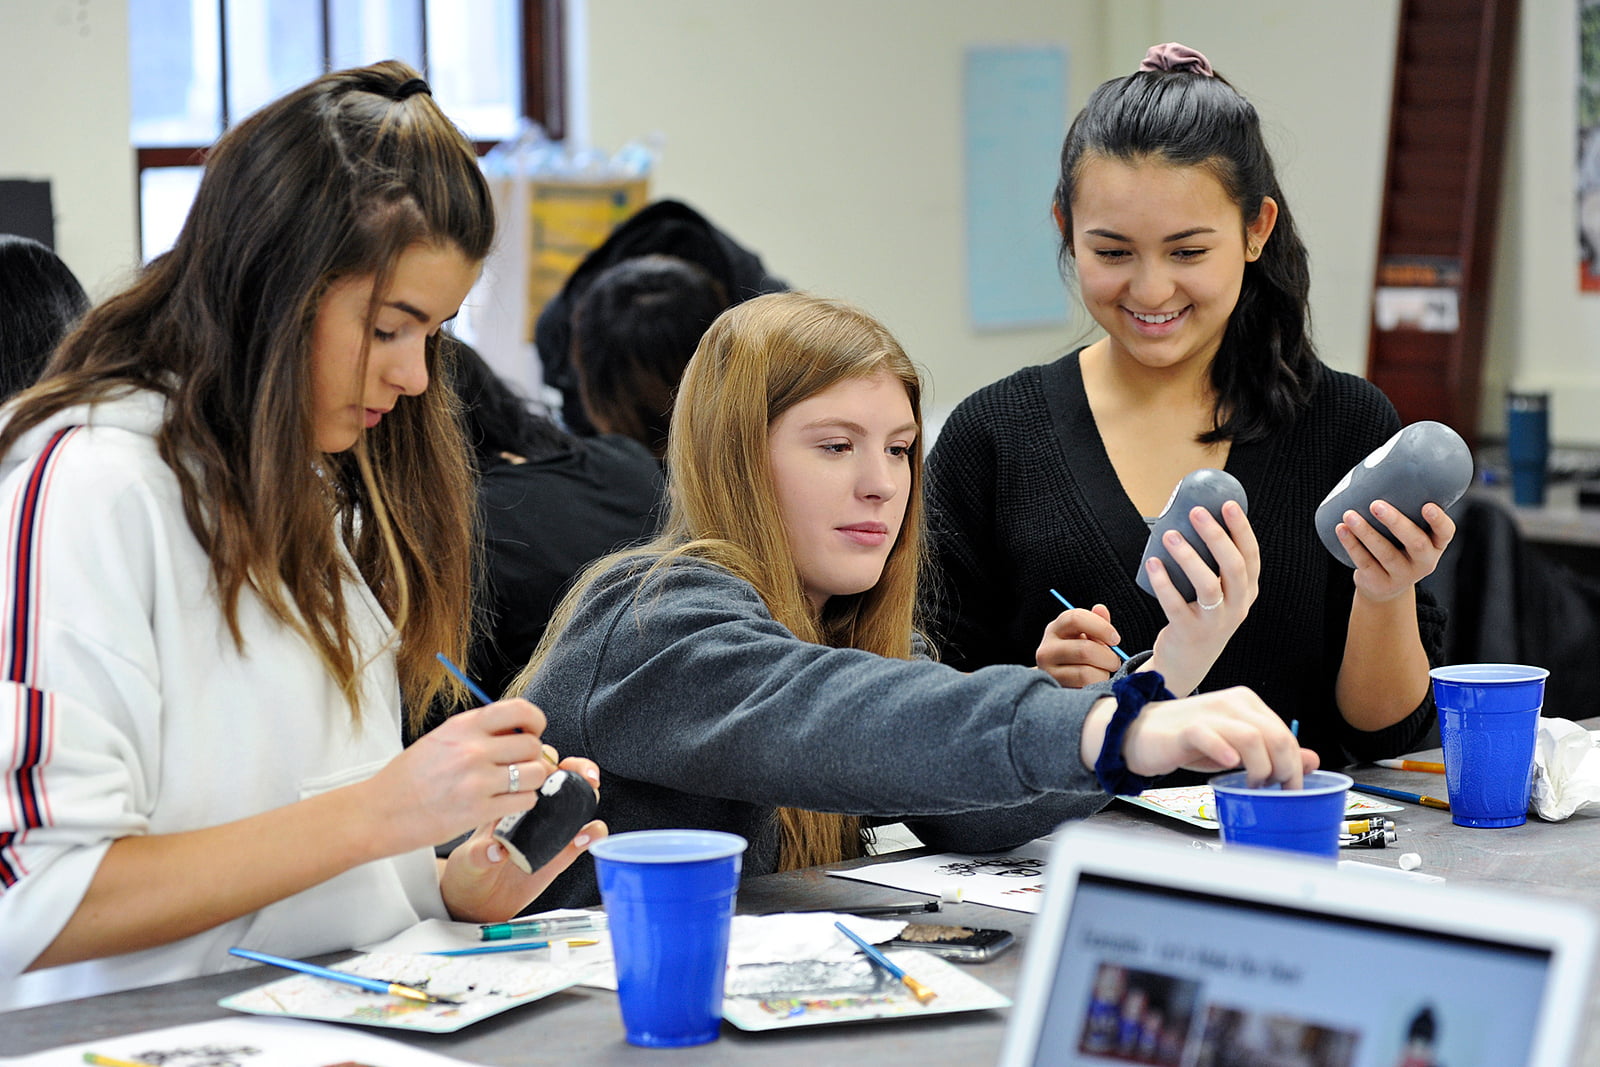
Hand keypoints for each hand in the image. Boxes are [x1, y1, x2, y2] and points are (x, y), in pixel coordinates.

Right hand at [359, 700, 556, 857]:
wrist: (377, 813)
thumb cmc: (406, 779)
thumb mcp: (440, 740)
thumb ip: (477, 733)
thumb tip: (516, 731)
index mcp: (463, 727)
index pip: (519, 710)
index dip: (535, 721)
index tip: (533, 732)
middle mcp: (473, 750)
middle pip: (533, 745)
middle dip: (533, 757)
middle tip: (522, 766)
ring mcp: (476, 781)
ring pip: (534, 774)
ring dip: (531, 782)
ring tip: (515, 787)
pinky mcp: (478, 811)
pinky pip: (524, 802)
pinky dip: (522, 804)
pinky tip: (506, 804)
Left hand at [440, 757, 605, 922]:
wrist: (478, 901)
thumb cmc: (468, 871)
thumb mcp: (468, 861)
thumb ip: (480, 854)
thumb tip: (494, 851)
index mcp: (510, 800)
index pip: (530, 767)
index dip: (543, 762)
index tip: (545, 771)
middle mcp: (535, 809)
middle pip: (563, 775)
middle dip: (578, 769)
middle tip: (586, 776)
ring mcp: (552, 829)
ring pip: (580, 800)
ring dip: (590, 794)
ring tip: (590, 799)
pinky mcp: (564, 851)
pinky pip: (586, 835)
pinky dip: (593, 832)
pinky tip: (586, 837)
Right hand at [1036, 603, 1123, 686]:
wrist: (1059, 680)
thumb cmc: (1078, 655)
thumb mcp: (1087, 636)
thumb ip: (1096, 623)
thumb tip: (1101, 609)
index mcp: (1056, 628)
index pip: (1075, 618)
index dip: (1101, 627)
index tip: (1115, 639)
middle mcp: (1047, 648)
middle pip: (1085, 649)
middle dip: (1108, 657)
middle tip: (1114, 661)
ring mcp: (1048, 670)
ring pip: (1086, 672)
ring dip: (1103, 673)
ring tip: (1102, 672)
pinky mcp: (1055, 687)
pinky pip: (1085, 686)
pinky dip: (1097, 684)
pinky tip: (1094, 682)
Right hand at [1121, 686, 1317, 787]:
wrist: (1140, 734)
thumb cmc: (1188, 743)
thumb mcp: (1236, 749)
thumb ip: (1272, 753)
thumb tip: (1311, 760)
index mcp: (1246, 704)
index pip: (1285, 733)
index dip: (1294, 765)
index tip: (1289, 787)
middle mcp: (1231, 704)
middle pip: (1275, 736)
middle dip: (1283, 770)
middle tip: (1275, 790)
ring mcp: (1209, 713)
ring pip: (1252, 737)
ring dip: (1260, 768)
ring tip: (1251, 785)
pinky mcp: (1187, 728)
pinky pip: (1211, 736)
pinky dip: (1225, 753)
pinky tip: (1228, 766)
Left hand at [1144, 501, 1258, 694]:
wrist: (1188, 662)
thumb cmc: (1201, 617)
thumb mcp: (1220, 594)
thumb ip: (1214, 566)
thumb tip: (1194, 519)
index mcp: (1246, 592)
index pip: (1251, 556)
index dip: (1242, 529)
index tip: (1227, 505)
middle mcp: (1236, 607)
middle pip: (1234, 567)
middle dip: (1217, 536)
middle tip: (1197, 513)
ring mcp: (1214, 622)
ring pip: (1208, 586)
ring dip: (1189, 557)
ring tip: (1170, 536)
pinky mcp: (1189, 632)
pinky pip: (1176, 604)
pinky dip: (1164, 582)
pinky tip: (1153, 563)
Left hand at [1338, 500, 1454, 603]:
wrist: (1384, 587)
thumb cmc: (1397, 546)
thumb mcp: (1409, 532)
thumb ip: (1404, 507)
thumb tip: (1382, 462)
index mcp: (1436, 544)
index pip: (1446, 532)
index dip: (1438, 520)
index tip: (1427, 505)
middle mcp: (1424, 561)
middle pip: (1415, 543)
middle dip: (1396, 522)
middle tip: (1376, 504)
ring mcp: (1402, 575)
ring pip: (1385, 553)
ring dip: (1366, 532)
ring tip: (1349, 514)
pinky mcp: (1380, 583)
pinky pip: (1364, 563)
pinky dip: (1351, 545)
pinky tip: (1341, 529)